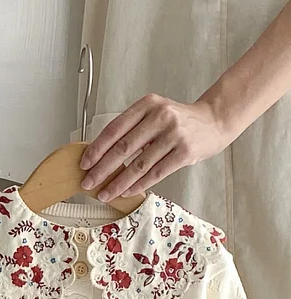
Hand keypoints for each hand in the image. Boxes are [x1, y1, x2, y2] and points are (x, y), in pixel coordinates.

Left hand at [79, 94, 233, 201]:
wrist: (214, 121)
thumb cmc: (178, 121)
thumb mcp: (154, 114)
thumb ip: (131, 129)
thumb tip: (99, 155)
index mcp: (147, 105)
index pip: (114, 129)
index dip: (96, 149)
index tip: (84, 164)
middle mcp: (161, 116)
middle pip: (123, 148)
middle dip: (101, 169)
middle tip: (88, 182)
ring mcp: (174, 134)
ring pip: (138, 164)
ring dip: (118, 182)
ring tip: (104, 193)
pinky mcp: (185, 152)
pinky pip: (156, 173)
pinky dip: (138, 185)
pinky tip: (126, 192)